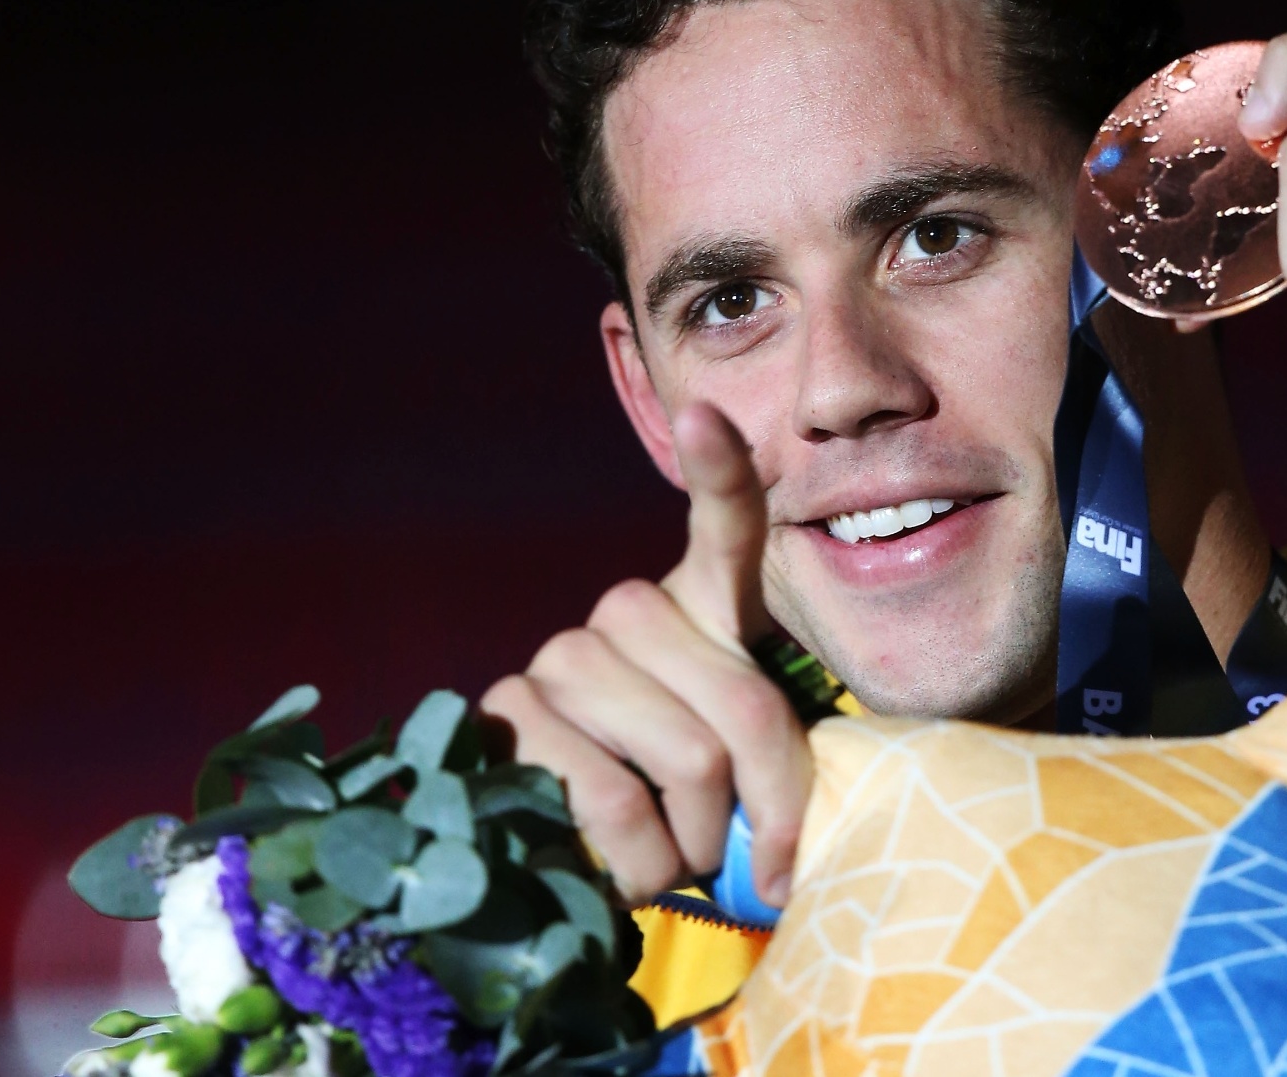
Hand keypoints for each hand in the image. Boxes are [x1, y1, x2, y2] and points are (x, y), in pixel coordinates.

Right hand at [480, 404, 810, 905]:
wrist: (599, 872)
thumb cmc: (696, 816)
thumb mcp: (759, 778)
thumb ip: (778, 772)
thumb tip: (779, 853)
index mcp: (705, 607)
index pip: (723, 525)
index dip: (718, 470)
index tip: (706, 414)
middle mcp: (631, 613)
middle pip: (742, 702)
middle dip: (764, 801)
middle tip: (743, 846)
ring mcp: (564, 656)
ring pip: (687, 756)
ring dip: (699, 839)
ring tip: (676, 853)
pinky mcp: (507, 713)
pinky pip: (610, 798)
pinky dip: (638, 861)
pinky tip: (620, 864)